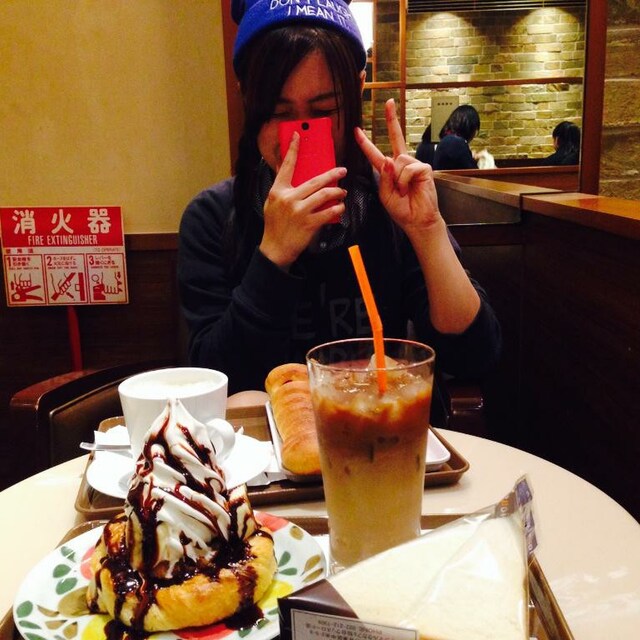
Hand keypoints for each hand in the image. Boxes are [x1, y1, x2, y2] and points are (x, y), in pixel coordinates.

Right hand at [259, 132, 346, 267]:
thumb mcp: (272, 203)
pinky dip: (337, 209)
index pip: (286, 166)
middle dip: (332, 174)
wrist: (275, 249)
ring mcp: (299, 211)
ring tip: (342, 192)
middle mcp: (288, 198)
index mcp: (278, 191)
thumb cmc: (274, 225)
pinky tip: (340, 207)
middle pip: (315, 181)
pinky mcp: (308, 224)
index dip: (292, 150)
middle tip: (342, 171)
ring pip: (324, 195)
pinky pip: (328, 213)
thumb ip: (281, 188)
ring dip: (337, 192)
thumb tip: (287, 170)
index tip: (298, 135)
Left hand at [355, 99, 441, 231]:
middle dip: (392, 120)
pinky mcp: (423, 168)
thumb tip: (390, 159)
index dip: (366, 142)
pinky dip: (405, 181)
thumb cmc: (401, 209)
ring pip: (398, 160)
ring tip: (403, 192)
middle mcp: (401, 164)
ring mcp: (413, 164)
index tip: (357, 130)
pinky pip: (408, 168)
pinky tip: (409, 189)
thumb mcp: (385, 195)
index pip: (375, 153)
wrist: (417, 221)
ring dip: (397, 179)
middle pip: (395, 138)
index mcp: (389, 171)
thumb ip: (384, 178)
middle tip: (389, 102)